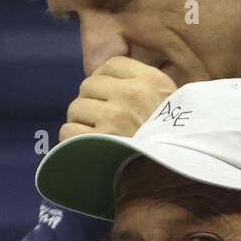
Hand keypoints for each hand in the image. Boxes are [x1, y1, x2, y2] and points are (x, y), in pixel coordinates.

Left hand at [60, 56, 177, 141]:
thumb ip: (144, 86)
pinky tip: (85, 147)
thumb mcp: (171, 104)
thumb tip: (107, 79)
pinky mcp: (98, 141)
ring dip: (80, 122)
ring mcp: (113, 117)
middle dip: (91, 102)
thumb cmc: (171, 142)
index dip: (105, 81)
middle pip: (88, 85)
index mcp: (151, 81)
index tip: (109, 98)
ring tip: (95, 136)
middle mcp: (131, 94)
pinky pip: (68, 131)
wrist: (171, 175)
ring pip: (75, 107)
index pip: (112, 65)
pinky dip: (72, 140)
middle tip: (101, 121)